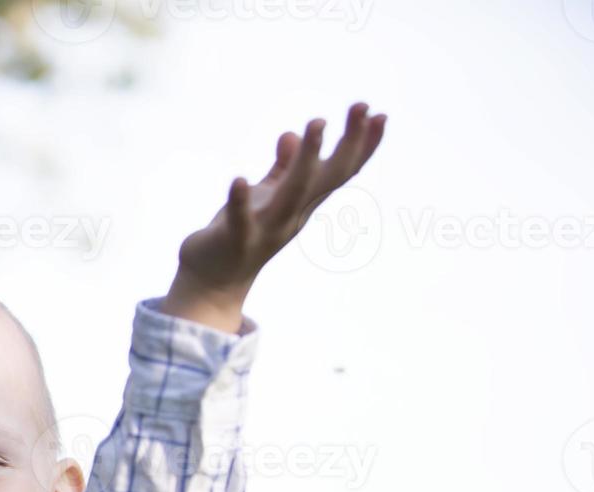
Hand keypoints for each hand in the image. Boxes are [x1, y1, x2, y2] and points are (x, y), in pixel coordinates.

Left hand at [162, 102, 386, 332]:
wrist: (213, 284)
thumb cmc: (241, 235)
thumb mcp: (266, 198)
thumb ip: (281, 169)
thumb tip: (291, 134)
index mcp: (302, 203)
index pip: (340, 172)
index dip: (362, 146)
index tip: (380, 115)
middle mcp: (292, 215)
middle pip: (328, 178)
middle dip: (348, 143)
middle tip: (361, 105)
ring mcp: (266, 229)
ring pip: (293, 193)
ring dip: (306, 159)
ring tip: (317, 122)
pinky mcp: (235, 240)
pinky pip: (240, 220)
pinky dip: (240, 200)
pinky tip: (239, 178)